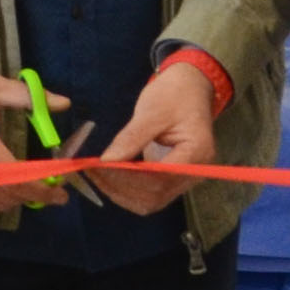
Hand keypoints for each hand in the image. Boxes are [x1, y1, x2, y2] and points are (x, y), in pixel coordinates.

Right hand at [0, 65, 58, 215]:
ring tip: (37, 190)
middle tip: (56, 191)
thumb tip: (63, 103)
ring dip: (18, 199)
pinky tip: (11, 187)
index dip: (41, 187)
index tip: (61, 189)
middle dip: (35, 197)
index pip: (16, 177)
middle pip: (7, 195)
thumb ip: (29, 97)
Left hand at [91, 58, 219, 215]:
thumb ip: (132, 138)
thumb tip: (108, 161)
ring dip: (121, 193)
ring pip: (151, 201)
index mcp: (196, 153)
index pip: (159, 178)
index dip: (127, 178)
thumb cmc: (174, 94)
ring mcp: (185, 178)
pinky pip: (150, 194)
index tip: (100, 167)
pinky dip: (127, 190)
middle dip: (120, 188)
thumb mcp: (152, 111)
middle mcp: (195, 172)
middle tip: (93, 171)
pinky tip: (109, 177)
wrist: (190, 88)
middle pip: (155, 196)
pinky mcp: (173, 178)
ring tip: (97, 175)